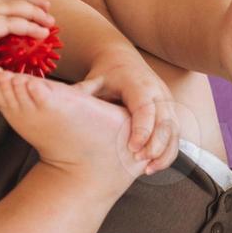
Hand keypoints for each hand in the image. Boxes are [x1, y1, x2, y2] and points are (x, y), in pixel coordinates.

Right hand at [0, 0, 55, 93]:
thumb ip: (4, 58)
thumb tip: (24, 59)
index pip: (2, 3)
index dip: (23, 2)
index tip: (43, 10)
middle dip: (31, 0)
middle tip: (49, 9)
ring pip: (8, 6)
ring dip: (32, 10)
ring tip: (49, 21)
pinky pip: (8, 22)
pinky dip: (27, 26)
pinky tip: (41, 33)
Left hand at [78, 47, 180, 175]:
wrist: (122, 62)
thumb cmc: (105, 75)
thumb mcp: (93, 81)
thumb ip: (82, 93)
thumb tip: (56, 103)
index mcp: (138, 83)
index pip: (145, 107)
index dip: (142, 128)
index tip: (132, 148)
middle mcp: (157, 92)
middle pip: (166, 120)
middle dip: (156, 144)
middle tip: (140, 162)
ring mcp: (167, 102)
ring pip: (174, 130)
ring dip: (164, 151)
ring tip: (148, 170)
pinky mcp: (170, 112)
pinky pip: (175, 135)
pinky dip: (167, 152)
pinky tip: (152, 167)